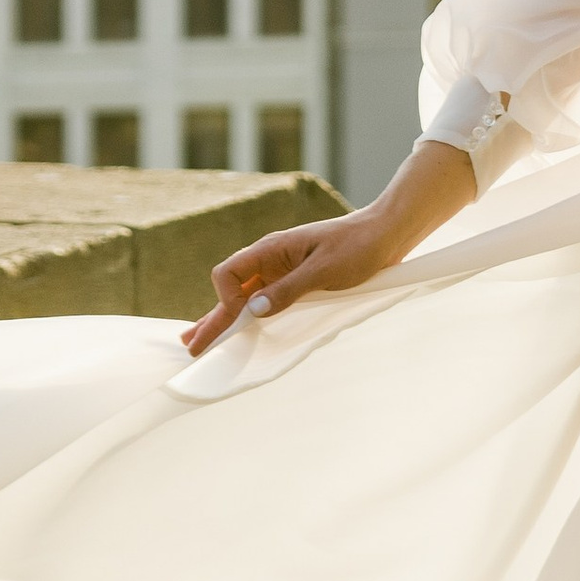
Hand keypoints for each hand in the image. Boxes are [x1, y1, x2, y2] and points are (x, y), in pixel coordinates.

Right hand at [181, 141, 476, 354]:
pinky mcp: (297, 281)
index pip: (229, 274)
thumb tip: (253, 310)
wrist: (387, 233)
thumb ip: (288, 290)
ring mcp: (282, 271)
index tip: (243, 317)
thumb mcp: (324, 270)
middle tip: (191, 347)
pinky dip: (250, 316)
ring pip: (245, 298)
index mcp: (271, 250)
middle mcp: (271, 260)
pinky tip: (241, 328)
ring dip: (226, 320)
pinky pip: (265, 300)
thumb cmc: (358, 246)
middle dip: (212, 318)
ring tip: (203, 341)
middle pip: (231, 291)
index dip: (226, 298)